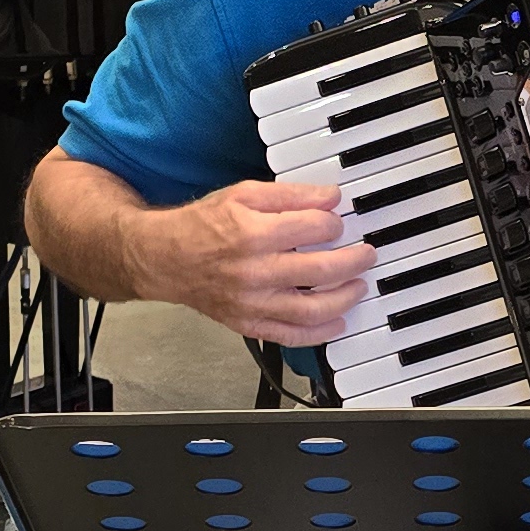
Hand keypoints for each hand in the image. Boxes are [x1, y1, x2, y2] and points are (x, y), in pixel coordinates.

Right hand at [145, 175, 372, 343]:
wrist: (163, 259)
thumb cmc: (201, 225)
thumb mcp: (243, 194)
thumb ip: (290, 196)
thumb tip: (330, 198)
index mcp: (253, 233)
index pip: (314, 228)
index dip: (334, 223)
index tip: (337, 222)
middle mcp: (254, 272)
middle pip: (320, 270)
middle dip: (353, 261)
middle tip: (366, 254)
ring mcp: (251, 303)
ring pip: (311, 310)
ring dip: (344, 299)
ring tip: (358, 285)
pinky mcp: (247, 324)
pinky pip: (290, 336)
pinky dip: (318, 334)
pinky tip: (337, 322)